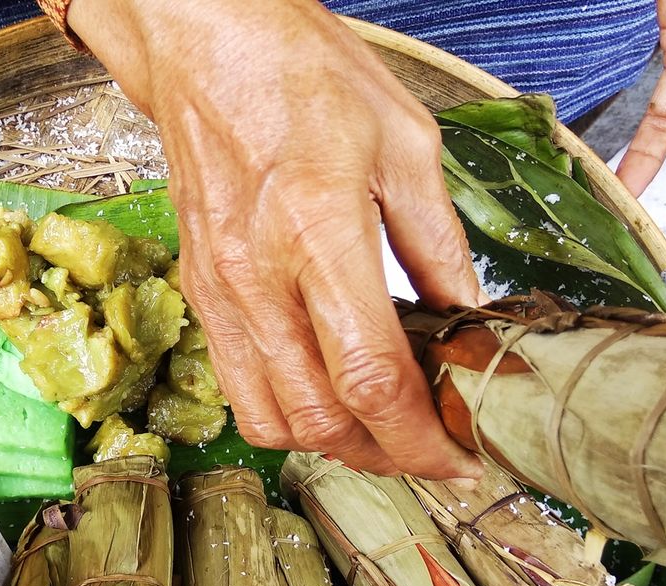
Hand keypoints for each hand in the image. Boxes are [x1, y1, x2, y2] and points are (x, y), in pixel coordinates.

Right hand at [68, 0, 483, 479]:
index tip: (458, 460)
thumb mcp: (403, 141)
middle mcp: (258, 280)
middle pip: (319, 421)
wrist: (203, 45)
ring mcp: (220, 294)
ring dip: (331, 445)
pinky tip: (324, 393)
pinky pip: (238, 388)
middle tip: (430, 450)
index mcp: (319, 233)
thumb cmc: (300, 74)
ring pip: (270, 420)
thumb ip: (436, 242)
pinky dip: (286, 414)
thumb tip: (464, 316)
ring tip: (378, 431)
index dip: (421, 440)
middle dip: (384, 456)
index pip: (370, 377)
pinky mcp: (201, 294)